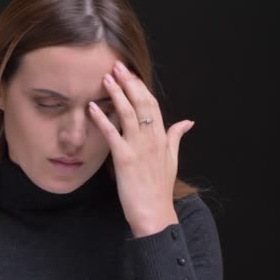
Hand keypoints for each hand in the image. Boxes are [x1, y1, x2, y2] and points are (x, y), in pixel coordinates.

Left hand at [88, 60, 194, 237]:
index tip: (130, 73)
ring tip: (106, 78)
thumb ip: (177, 137)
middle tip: (116, 65)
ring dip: (117, 94)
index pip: (153, 104)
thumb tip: (188, 121)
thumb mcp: (172, 159)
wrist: (155, 214)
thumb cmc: (160, 189)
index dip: (141, 87)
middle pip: (141, 103)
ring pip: (129, 114)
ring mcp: (139, 148)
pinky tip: (92, 107)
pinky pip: (112, 135)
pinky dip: (102, 119)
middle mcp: (152, 138)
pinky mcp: (125, 159)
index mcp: (162, 137)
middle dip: (129, 83)